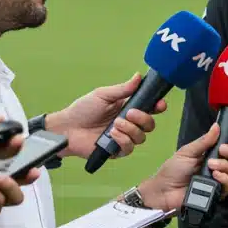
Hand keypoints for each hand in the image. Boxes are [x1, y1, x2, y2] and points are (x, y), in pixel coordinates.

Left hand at [46, 72, 166, 158]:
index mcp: (127, 108)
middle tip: (130, 113)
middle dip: (144, 119)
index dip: (157, 107)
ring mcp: (123, 138)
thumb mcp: (103, 95)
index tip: (159, 104)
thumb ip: (123, 89)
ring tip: (115, 124)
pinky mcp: (116, 151)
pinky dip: (123, 140)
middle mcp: (128, 124)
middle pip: (150, 125)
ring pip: (141, 137)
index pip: (149, 108)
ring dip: (130, 130)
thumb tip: (138, 76)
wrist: (67, 128)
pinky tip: (112, 135)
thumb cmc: (83, 109)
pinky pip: (129, 148)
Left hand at [139, 123, 227, 212]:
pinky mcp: (214, 194)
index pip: (227, 150)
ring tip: (211, 165)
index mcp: (209, 156)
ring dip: (225, 166)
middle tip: (221, 150)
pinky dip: (224, 180)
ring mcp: (216, 182)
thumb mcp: (187, 152)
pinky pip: (227, 187)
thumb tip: (217, 126)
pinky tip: (215, 176)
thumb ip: (203, 141)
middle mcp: (215, 169)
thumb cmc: (173, 170)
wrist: (163, 191)